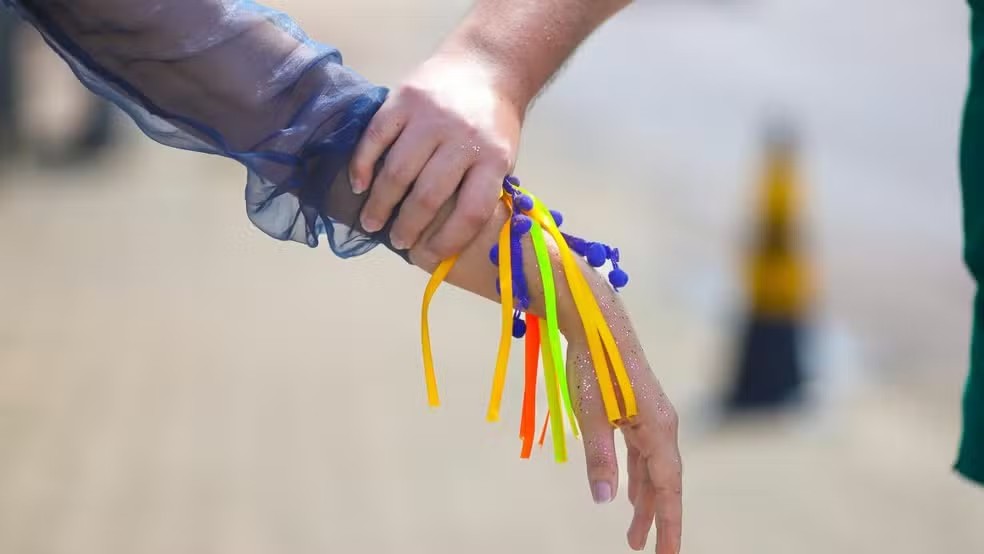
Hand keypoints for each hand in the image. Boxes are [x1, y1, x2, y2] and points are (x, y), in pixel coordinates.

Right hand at [349, 52, 522, 261]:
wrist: (487, 64)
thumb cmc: (494, 121)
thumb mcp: (503, 156)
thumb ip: (480, 191)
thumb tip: (447, 239)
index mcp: (494, 158)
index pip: (469, 213)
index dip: (446, 242)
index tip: (428, 256)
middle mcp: (462, 138)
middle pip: (427, 197)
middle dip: (407, 228)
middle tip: (396, 241)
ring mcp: (431, 117)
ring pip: (397, 171)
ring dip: (381, 204)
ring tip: (372, 222)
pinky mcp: (404, 98)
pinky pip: (376, 137)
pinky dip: (363, 165)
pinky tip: (360, 185)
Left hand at [568, 335, 682, 552]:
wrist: (598, 323)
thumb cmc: (595, 365)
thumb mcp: (592, 415)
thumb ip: (600, 458)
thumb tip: (605, 499)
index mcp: (658, 430)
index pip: (669, 490)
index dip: (669, 525)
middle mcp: (663, 426)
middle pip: (663, 484)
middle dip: (655, 520)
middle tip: (645, 552)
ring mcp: (652, 419)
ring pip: (652, 470)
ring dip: (644, 502)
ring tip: (634, 535)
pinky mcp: (639, 411)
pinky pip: (643, 454)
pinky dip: (637, 477)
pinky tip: (628, 493)